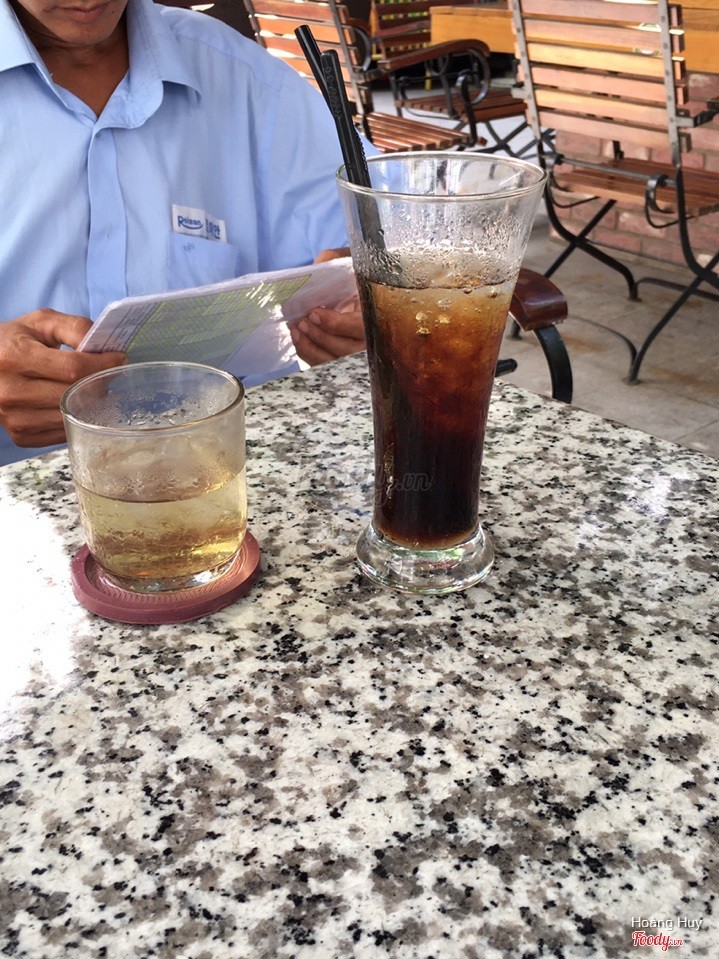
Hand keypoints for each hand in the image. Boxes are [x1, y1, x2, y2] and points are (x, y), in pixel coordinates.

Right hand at [0, 309, 127, 448]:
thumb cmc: (16, 341)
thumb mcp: (41, 322)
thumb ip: (74, 327)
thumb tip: (103, 346)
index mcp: (14, 356)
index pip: (73, 368)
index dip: (102, 364)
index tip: (118, 358)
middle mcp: (10, 391)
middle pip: (73, 395)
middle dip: (98, 383)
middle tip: (106, 374)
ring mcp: (14, 418)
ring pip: (71, 417)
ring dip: (89, 404)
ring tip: (90, 388)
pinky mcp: (21, 436)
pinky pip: (63, 433)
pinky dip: (75, 419)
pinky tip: (73, 404)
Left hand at [289, 247, 365, 365]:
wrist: (353, 286)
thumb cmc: (350, 274)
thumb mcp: (345, 261)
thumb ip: (332, 262)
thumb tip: (314, 271)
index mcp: (377, 314)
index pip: (359, 327)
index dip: (335, 324)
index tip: (314, 313)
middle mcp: (371, 339)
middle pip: (345, 349)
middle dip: (319, 337)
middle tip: (302, 323)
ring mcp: (357, 353)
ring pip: (334, 360)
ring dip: (311, 348)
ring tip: (297, 331)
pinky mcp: (343, 359)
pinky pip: (325, 364)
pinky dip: (309, 354)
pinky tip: (298, 340)